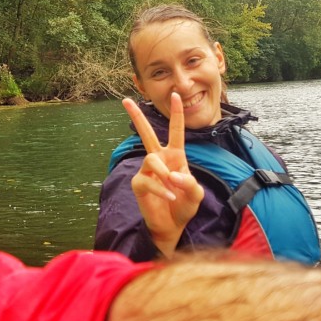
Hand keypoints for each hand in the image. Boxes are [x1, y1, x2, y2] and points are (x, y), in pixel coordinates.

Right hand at [123, 92, 204, 257]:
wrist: (171, 226)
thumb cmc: (184, 206)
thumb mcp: (195, 195)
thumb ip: (189, 183)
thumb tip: (172, 175)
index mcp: (175, 156)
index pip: (176, 131)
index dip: (176, 114)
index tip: (176, 95)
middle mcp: (159, 159)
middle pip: (146, 133)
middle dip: (136, 116)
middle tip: (125, 101)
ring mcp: (147, 170)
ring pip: (151, 159)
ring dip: (163, 173)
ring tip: (172, 188)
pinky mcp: (139, 183)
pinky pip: (148, 179)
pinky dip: (160, 188)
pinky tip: (169, 196)